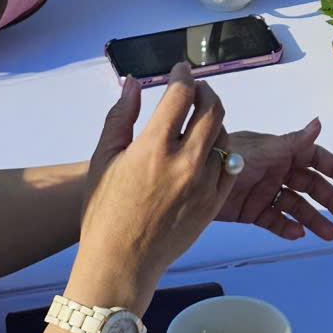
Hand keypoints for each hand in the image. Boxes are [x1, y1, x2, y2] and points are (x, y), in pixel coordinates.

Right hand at [70, 66, 231, 299]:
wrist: (121, 262)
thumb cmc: (104, 211)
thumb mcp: (103, 158)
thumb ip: (120, 116)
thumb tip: (133, 83)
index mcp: (153, 147)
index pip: (181, 94)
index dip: (183, 75)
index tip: (180, 70)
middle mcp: (185, 162)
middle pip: (212, 109)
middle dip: (205, 91)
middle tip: (195, 89)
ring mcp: (204, 184)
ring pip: (224, 136)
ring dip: (214, 120)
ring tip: (198, 121)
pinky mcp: (215, 203)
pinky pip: (230, 166)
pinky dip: (221, 150)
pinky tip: (208, 149)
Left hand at [220, 120, 332, 240]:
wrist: (193, 177)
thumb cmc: (230, 156)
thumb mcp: (265, 149)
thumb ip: (293, 141)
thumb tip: (318, 124)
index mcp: (281, 152)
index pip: (315, 159)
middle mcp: (276, 171)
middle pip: (311, 186)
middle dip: (330, 200)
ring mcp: (265, 192)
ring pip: (296, 207)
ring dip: (314, 219)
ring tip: (331, 234)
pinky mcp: (252, 211)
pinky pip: (275, 220)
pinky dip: (287, 228)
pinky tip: (298, 234)